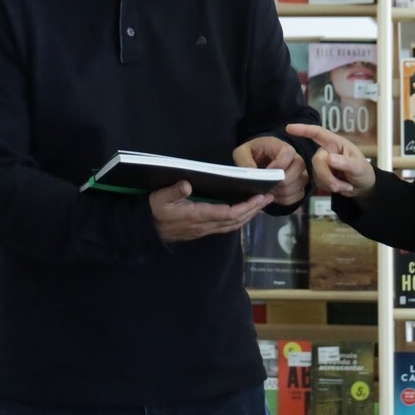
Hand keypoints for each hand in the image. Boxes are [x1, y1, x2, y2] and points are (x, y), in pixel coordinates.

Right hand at [148, 180, 271, 242]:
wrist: (146, 230)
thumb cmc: (153, 211)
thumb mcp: (159, 198)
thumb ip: (173, 191)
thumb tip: (187, 185)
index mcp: (198, 216)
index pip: (229, 214)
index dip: (246, 207)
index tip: (259, 197)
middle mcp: (205, 225)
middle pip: (236, 221)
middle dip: (254, 210)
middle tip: (269, 198)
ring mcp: (204, 229)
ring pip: (233, 225)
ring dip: (248, 215)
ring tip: (261, 204)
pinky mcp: (202, 230)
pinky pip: (226, 226)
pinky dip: (239, 219)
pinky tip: (244, 212)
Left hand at [234, 135, 307, 207]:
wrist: (258, 160)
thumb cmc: (251, 154)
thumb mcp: (242, 153)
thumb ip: (244, 160)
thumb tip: (252, 173)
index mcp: (279, 146)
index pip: (288, 152)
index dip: (279, 165)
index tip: (267, 172)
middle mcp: (294, 157)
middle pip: (299, 168)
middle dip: (283, 180)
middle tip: (268, 185)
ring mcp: (299, 171)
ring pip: (300, 183)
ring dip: (284, 191)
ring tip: (269, 191)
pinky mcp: (299, 184)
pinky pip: (299, 194)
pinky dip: (286, 198)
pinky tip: (274, 195)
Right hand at [284, 123, 375, 199]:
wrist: (363, 188)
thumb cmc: (363, 171)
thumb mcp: (359, 167)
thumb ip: (345, 163)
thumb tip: (328, 158)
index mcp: (335, 143)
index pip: (318, 133)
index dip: (303, 129)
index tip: (289, 128)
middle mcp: (326, 151)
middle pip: (316, 160)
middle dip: (326, 175)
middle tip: (338, 186)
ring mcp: (322, 164)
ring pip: (316, 173)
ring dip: (331, 183)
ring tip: (346, 185)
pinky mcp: (320, 176)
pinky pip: (318, 182)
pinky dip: (330, 187)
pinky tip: (341, 187)